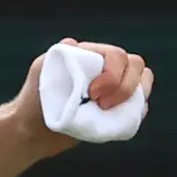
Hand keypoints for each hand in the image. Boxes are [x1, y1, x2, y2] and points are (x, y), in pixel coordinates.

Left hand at [13, 40, 152, 147]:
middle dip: (125, 87)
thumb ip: (55, 56)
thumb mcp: (39, 75)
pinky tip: (120, 120)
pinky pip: (139, 104)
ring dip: (135, 96)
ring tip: (111, 112)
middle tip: (102, 105)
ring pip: (142, 81)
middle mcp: (105, 67)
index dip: (112, 75)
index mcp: (90, 55)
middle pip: (136, 65)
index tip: (93, 95)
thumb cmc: (33, 102)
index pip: (117, 56)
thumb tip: (73, 43)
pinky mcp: (117, 108)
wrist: (33, 133)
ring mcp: (114, 87)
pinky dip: (137, 110)